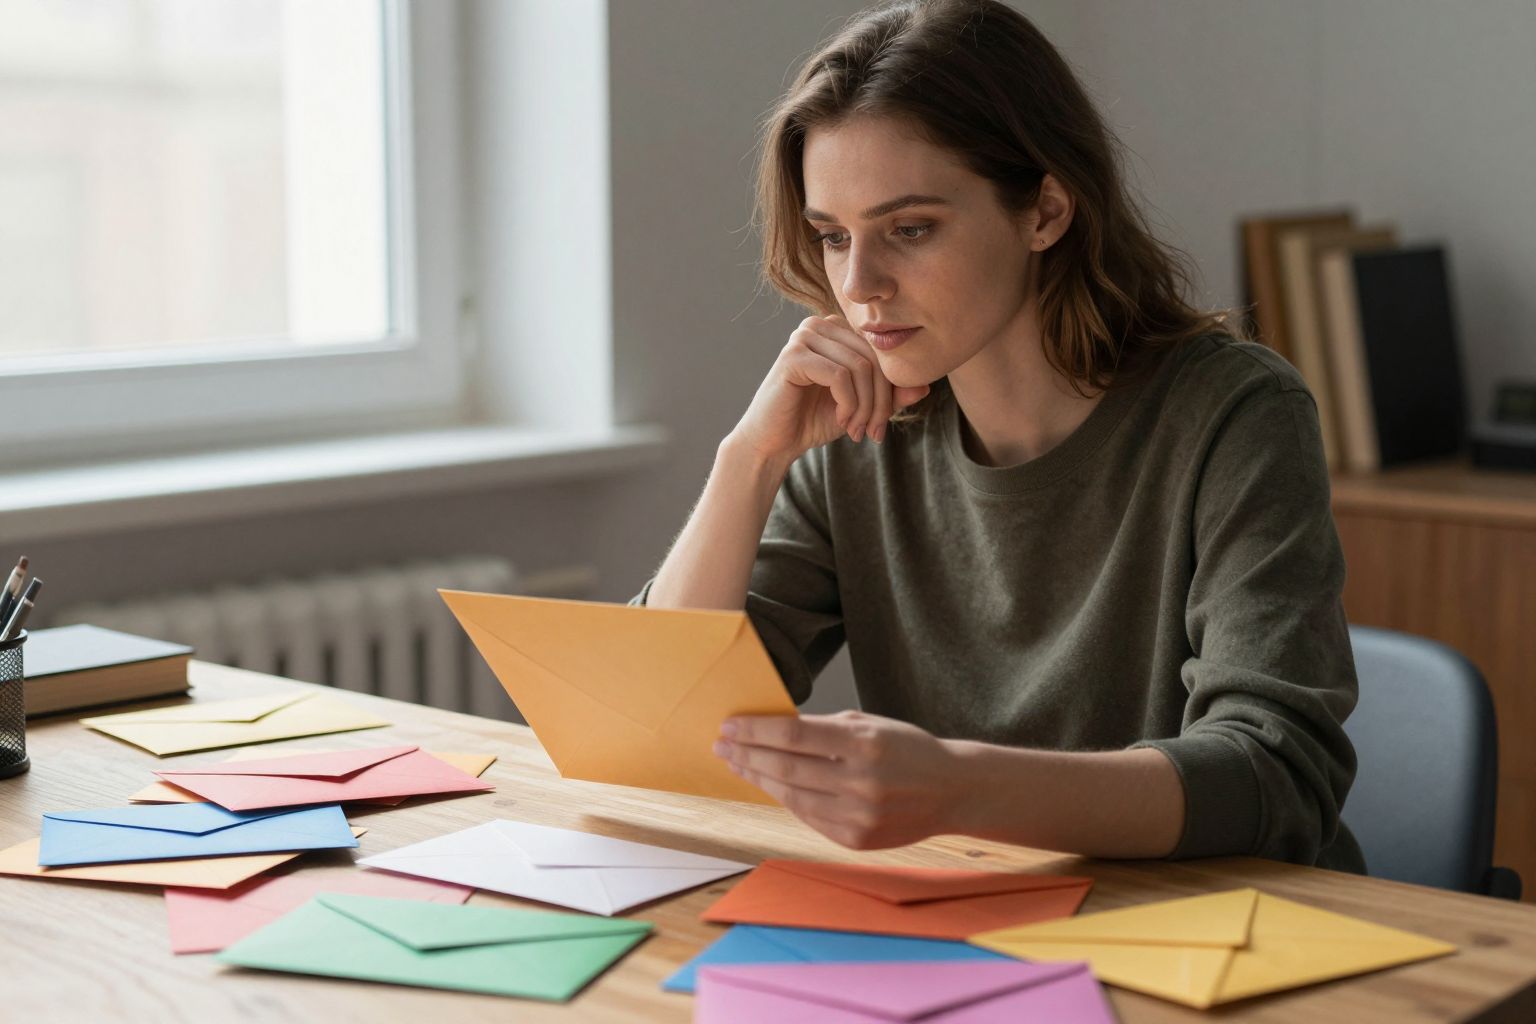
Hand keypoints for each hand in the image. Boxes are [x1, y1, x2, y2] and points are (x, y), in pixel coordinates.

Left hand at [713, 709, 962, 848]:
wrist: (952, 791)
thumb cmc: (907, 749)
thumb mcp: (870, 725)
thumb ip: (824, 729)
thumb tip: (771, 729)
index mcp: (865, 744)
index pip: (794, 735)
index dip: (756, 731)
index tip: (730, 725)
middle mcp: (862, 782)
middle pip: (786, 768)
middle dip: (748, 754)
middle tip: (722, 744)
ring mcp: (859, 816)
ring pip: (792, 796)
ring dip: (759, 778)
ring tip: (738, 764)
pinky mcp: (856, 840)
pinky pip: (808, 817)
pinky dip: (786, 799)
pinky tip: (769, 785)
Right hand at [730, 314, 930, 466]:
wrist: (774, 441)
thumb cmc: (814, 420)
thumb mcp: (861, 407)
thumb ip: (890, 396)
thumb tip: (925, 387)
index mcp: (837, 329)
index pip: (881, 351)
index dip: (889, 390)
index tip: (880, 425)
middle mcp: (820, 324)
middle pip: (874, 358)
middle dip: (880, 401)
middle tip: (872, 432)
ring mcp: (804, 336)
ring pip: (861, 367)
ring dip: (865, 407)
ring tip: (855, 429)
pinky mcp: (793, 355)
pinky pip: (840, 376)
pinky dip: (848, 404)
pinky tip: (840, 421)